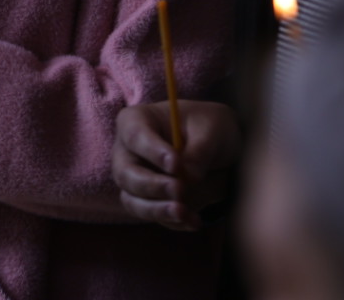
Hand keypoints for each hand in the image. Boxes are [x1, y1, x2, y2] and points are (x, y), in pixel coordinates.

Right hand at [113, 101, 240, 230]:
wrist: (217, 148)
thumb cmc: (208, 128)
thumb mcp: (211, 131)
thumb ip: (199, 151)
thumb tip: (188, 177)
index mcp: (136, 121)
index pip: (135, 135)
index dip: (151, 151)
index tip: (175, 164)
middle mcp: (127, 151)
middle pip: (126, 173)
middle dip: (151, 185)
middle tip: (179, 189)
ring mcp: (134, 179)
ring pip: (132, 200)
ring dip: (156, 209)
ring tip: (184, 213)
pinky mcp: (146, 200)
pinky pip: (151, 215)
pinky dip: (172, 221)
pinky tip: (194, 221)